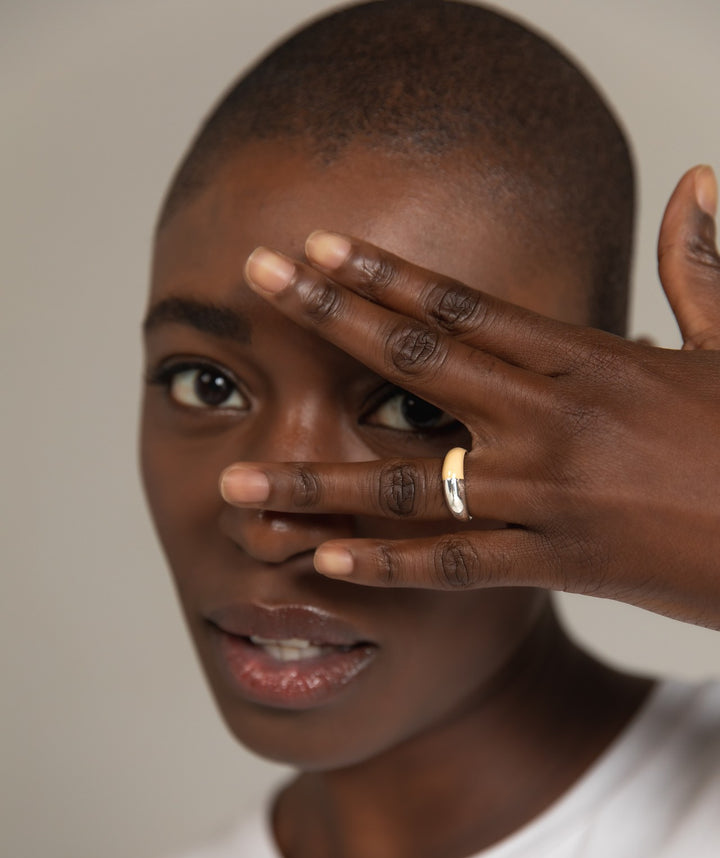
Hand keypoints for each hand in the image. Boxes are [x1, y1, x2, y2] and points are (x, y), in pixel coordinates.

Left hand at [224, 165, 719, 629]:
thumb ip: (700, 268)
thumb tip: (699, 181)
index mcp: (588, 359)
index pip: (461, 306)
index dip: (382, 273)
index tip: (316, 247)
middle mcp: (551, 419)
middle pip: (414, 363)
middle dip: (326, 318)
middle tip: (253, 281)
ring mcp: (547, 494)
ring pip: (408, 479)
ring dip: (317, 477)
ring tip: (239, 479)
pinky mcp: (558, 562)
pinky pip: (453, 565)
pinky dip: (388, 564)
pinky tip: (325, 561)